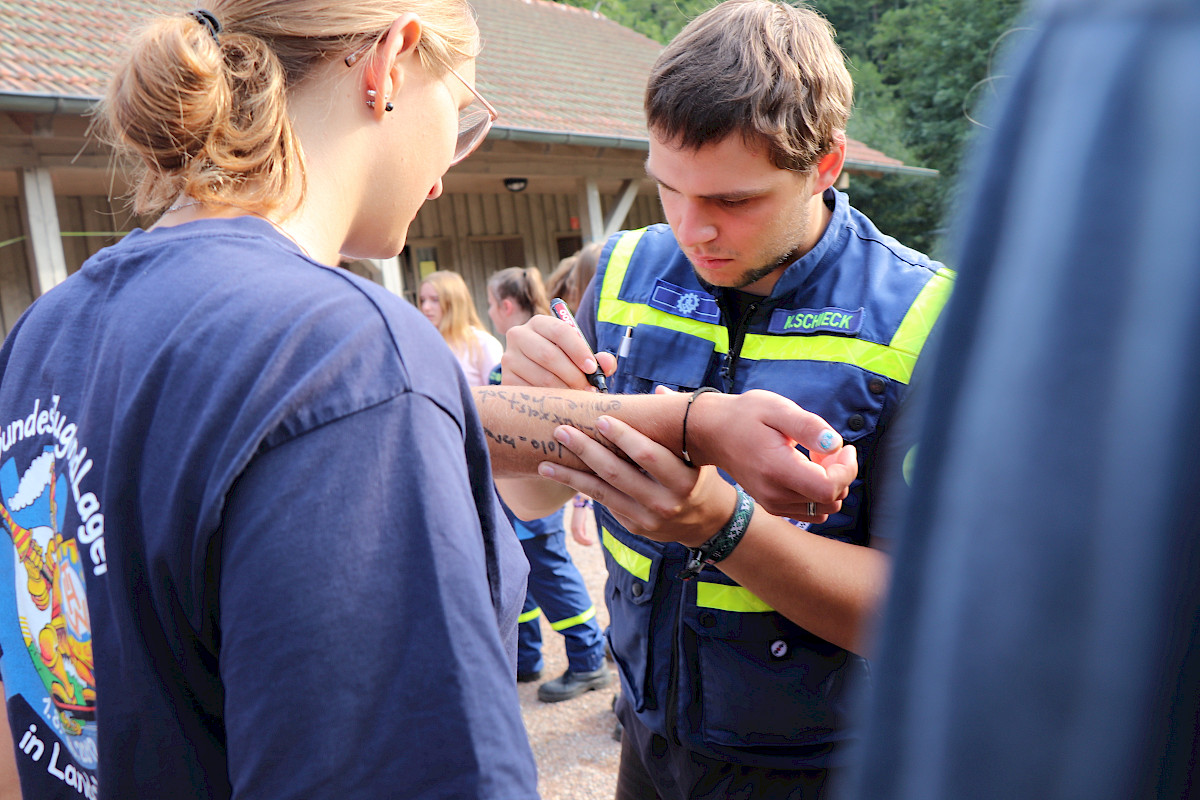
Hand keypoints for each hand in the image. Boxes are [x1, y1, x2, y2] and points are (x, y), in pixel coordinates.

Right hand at [500, 315, 616, 389]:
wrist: (531, 374)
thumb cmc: (562, 362)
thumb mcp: (578, 355)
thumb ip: (597, 358)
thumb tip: (608, 364)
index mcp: (539, 323)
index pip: (560, 331)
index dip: (579, 350)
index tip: (592, 369)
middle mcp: (519, 335)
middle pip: (549, 355)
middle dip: (573, 375)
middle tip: (588, 390)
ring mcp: (509, 358)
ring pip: (541, 377)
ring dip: (564, 390)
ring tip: (578, 398)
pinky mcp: (505, 380)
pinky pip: (531, 392)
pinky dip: (549, 400)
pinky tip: (560, 403)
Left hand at [538, 416, 828, 546]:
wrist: (708, 524)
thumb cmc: (700, 476)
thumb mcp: (696, 454)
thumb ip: (676, 426)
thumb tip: (658, 393)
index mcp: (683, 480)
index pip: (648, 455)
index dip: (623, 437)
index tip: (601, 418)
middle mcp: (664, 503)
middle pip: (617, 473)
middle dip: (586, 451)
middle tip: (561, 431)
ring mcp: (647, 519)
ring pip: (602, 493)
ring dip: (571, 477)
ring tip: (546, 462)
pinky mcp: (633, 527)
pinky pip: (605, 503)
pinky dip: (582, 487)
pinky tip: (561, 474)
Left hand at [569, 496, 595, 545]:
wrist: (579, 505)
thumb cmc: (581, 513)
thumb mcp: (582, 522)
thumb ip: (582, 528)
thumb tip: (584, 535)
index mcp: (573, 528)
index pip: (576, 538)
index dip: (582, 542)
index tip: (588, 543)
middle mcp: (572, 529)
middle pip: (576, 539)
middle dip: (584, 543)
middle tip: (591, 544)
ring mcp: (574, 528)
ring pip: (578, 539)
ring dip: (585, 542)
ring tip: (592, 543)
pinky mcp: (577, 527)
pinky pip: (581, 536)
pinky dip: (585, 540)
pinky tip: (591, 541)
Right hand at [684, 388, 857, 517]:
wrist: (712, 432)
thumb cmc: (745, 416)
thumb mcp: (777, 408)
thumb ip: (809, 426)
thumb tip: (836, 444)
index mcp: (777, 469)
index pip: (829, 488)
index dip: (847, 470)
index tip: (844, 447)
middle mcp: (775, 494)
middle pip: (831, 500)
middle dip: (840, 474)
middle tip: (827, 448)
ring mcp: (773, 504)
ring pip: (825, 508)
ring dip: (830, 484)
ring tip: (815, 457)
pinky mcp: (774, 506)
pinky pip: (812, 511)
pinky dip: (818, 493)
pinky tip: (806, 469)